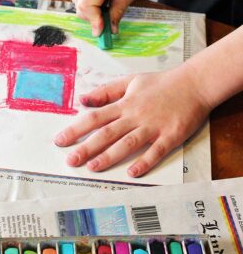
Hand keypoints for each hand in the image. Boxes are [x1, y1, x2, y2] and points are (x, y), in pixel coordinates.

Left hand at [54, 67, 211, 176]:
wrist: (194, 84)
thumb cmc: (161, 83)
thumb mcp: (131, 80)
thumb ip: (106, 91)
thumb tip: (83, 99)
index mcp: (125, 104)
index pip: (95, 118)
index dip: (76, 129)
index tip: (60, 140)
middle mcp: (136, 116)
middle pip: (107, 133)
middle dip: (86, 147)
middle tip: (70, 161)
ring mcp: (153, 127)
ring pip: (127, 143)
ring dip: (109, 156)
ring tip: (93, 167)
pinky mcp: (170, 136)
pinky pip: (156, 151)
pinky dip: (145, 162)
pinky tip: (133, 173)